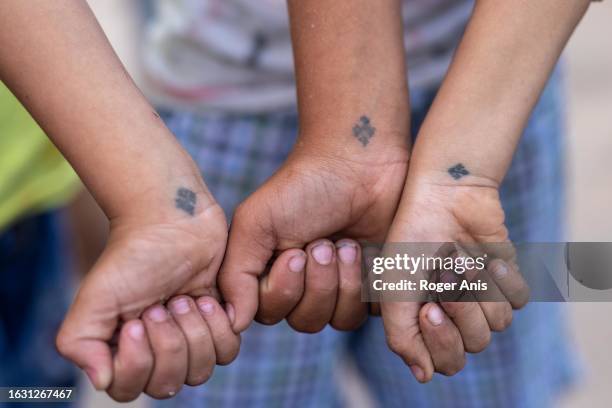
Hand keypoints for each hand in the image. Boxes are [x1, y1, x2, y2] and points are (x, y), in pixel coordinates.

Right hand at [56, 187, 239, 400]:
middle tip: (163, 304)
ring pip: (200, 371)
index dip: (137, 360)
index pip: (129, 388)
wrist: (174, 222)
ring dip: (193, 331)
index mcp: (123, 351)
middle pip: (169, 384)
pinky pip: (228, 351)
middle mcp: (157, 352)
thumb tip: (102, 381)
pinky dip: (218, 325)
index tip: (137, 319)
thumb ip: (80, 343)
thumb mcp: (95, 296)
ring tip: (184, 299)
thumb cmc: (132, 256)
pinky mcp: (220, 325)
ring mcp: (191, 341)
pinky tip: (205, 298)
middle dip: (167, 340)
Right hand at [219, 138, 408, 332]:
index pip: (270, 313)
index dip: (285, 289)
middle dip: (318, 282)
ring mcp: (342, 286)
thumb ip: (236, 275)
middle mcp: (305, 286)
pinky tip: (367, 250)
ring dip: (344, 281)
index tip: (295, 251)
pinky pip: (372, 311)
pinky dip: (369, 282)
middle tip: (325, 243)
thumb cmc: (301, 187)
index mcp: (271, 273)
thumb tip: (233, 324)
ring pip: (340, 320)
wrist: (359, 162)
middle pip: (306, 321)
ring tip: (347, 244)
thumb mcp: (255, 223)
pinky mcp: (375, 283)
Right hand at [381, 177, 528, 382]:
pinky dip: (503, 281)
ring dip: (478, 290)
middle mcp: (455, 315)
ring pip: (498, 324)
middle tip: (444, 276)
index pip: (447, 362)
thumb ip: (402, 337)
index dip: (441, 341)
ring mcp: (481, 297)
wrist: (442, 196)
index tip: (427, 307)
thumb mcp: (393, 289)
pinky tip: (488, 260)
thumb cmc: (411, 240)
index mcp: (427, 321)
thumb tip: (424, 376)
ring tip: (462, 260)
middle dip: (460, 310)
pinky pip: (517, 300)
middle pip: (475, 344)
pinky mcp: (505, 278)